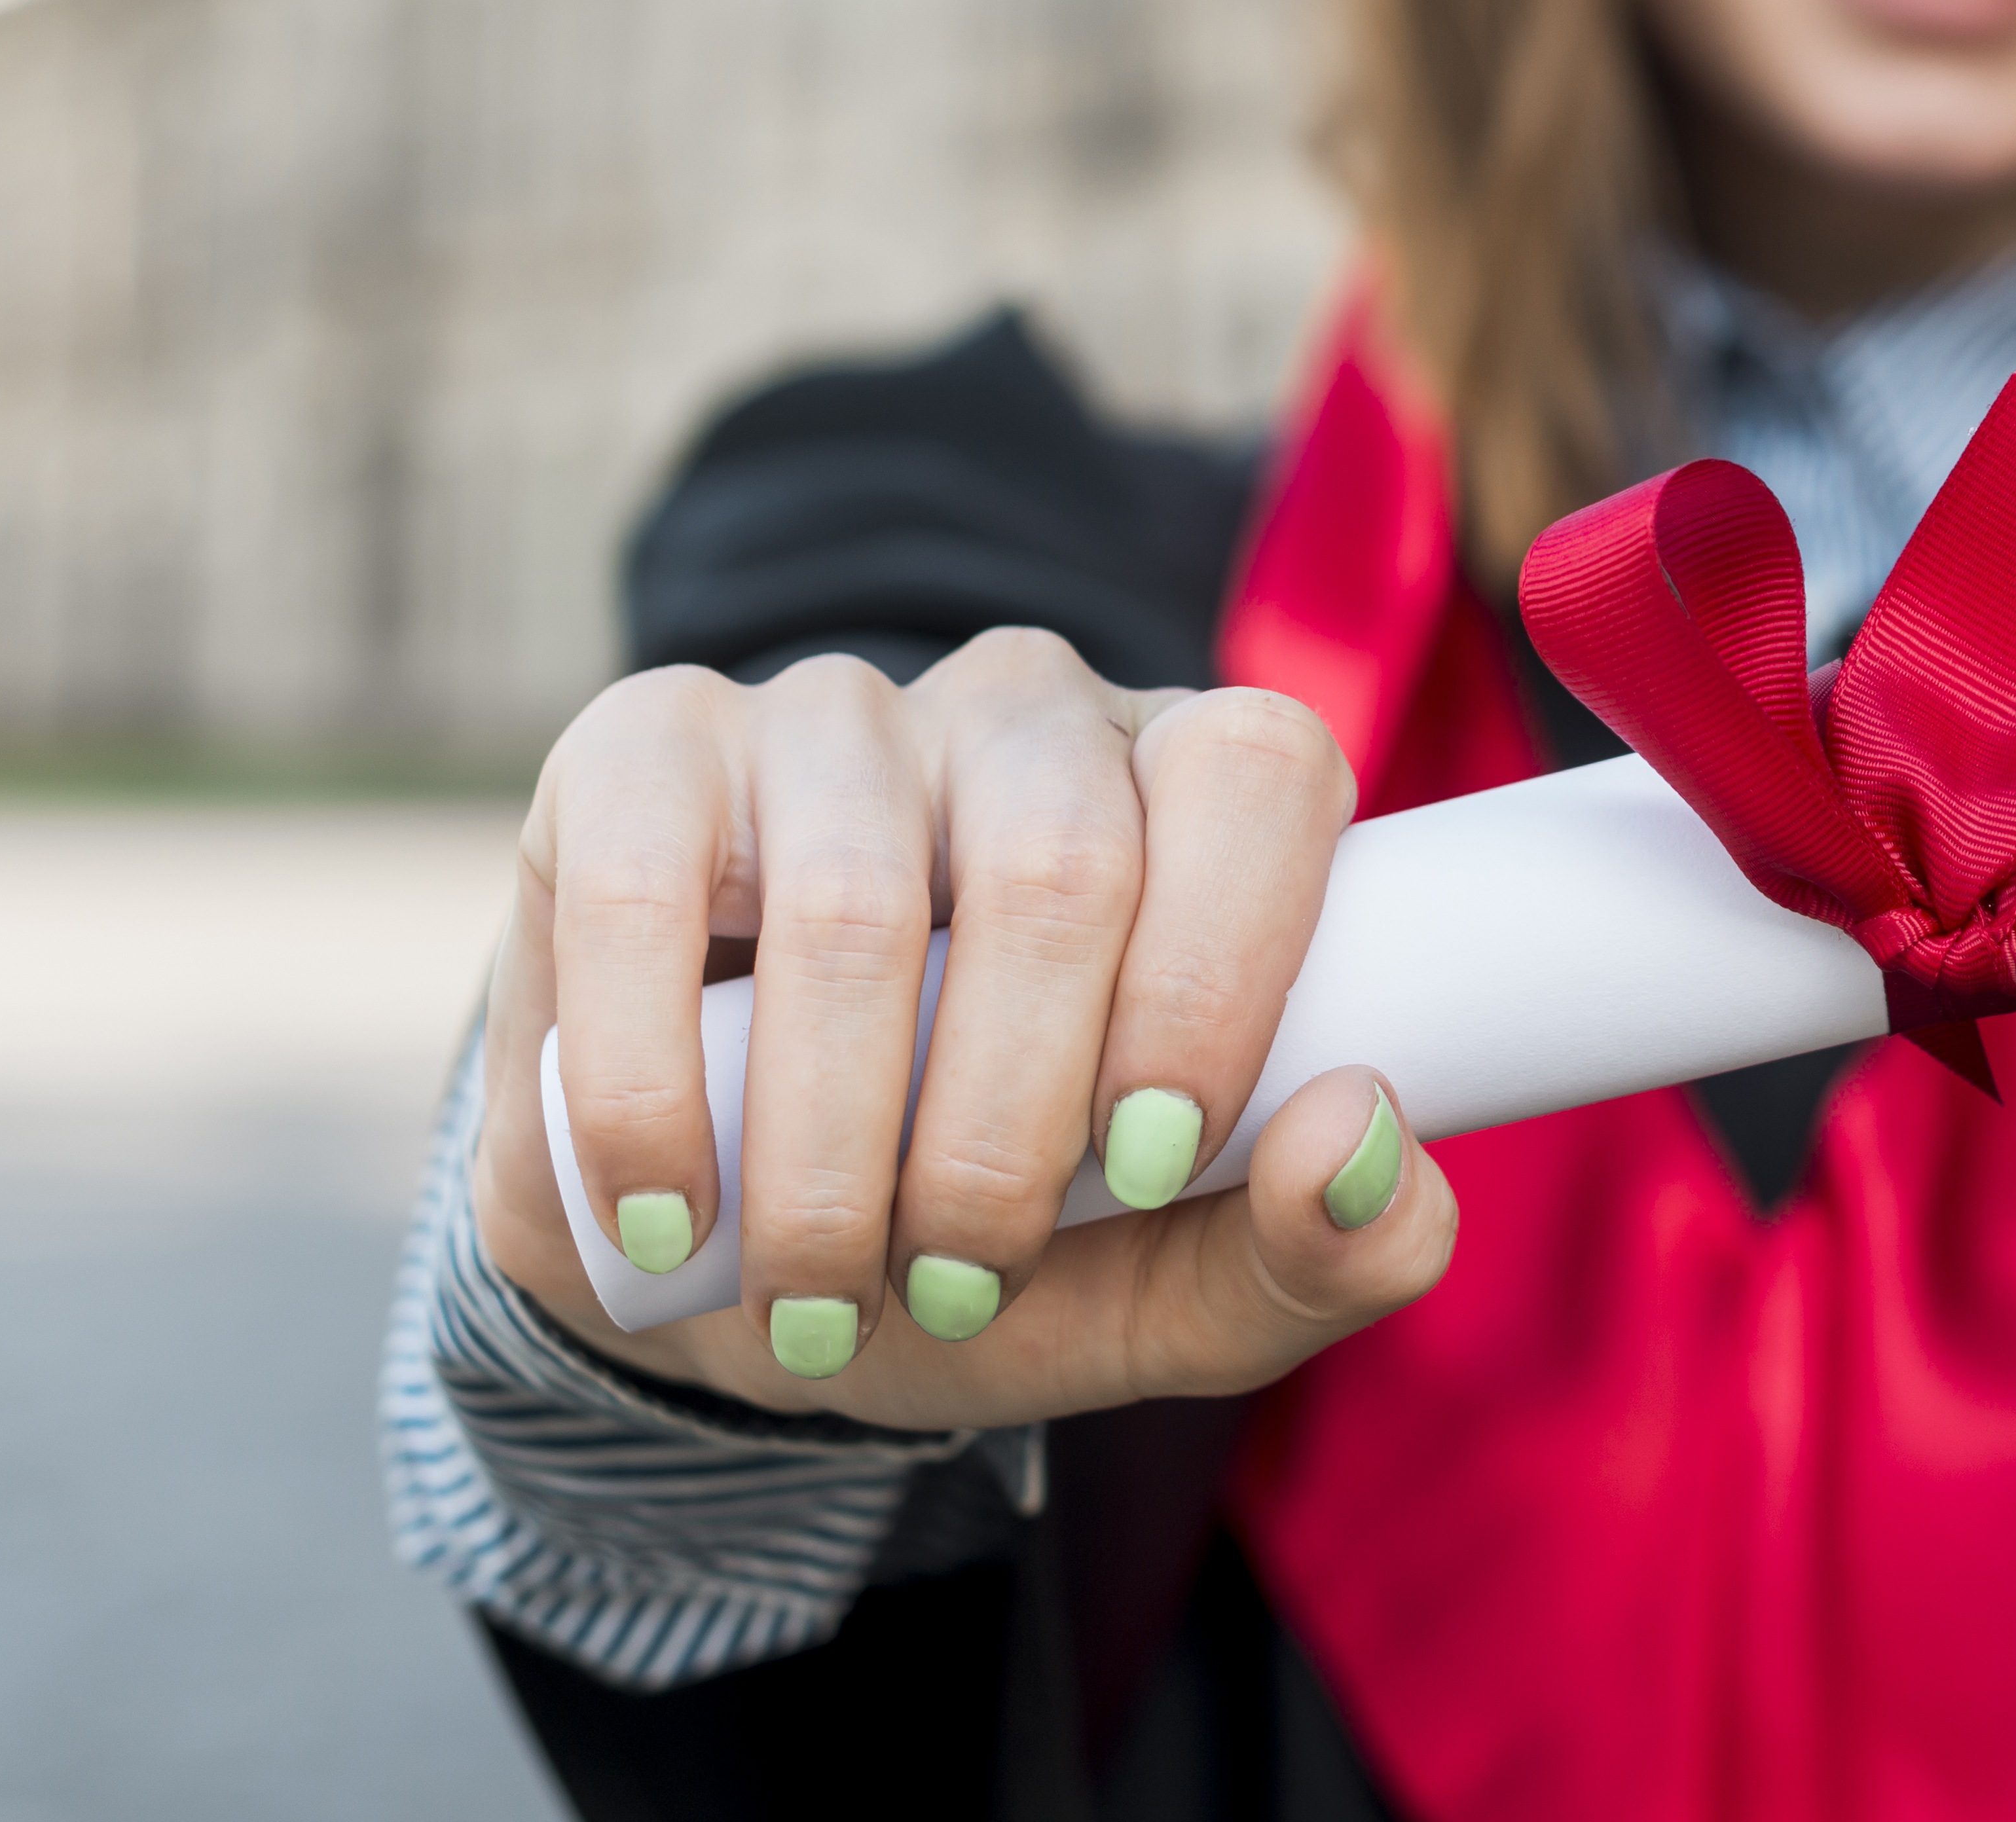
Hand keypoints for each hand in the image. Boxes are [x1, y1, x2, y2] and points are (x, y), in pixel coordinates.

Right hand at [467, 630, 1456, 1424]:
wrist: (724, 1269)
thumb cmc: (986, 1251)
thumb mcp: (1170, 1290)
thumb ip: (1324, 1249)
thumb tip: (1373, 1141)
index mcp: (1187, 793)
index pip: (1259, 781)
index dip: (1214, 978)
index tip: (1144, 1171)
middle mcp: (1025, 716)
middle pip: (1062, 861)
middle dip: (1009, 1125)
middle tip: (960, 1287)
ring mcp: (829, 715)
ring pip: (856, 895)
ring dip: (834, 1147)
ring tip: (820, 1300)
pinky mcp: (642, 751)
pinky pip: (648, 887)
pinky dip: (652, 1090)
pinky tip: (669, 1217)